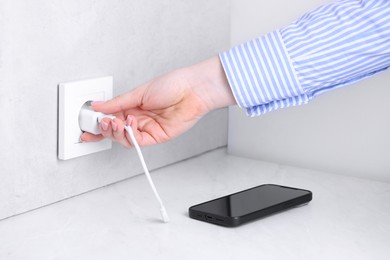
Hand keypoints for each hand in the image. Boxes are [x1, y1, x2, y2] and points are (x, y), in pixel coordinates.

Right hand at [80, 56, 235, 146]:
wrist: (192, 90)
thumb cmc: (172, 85)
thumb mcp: (139, 92)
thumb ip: (117, 102)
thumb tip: (97, 106)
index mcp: (132, 106)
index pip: (111, 118)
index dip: (98, 124)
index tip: (86, 127)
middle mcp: (138, 119)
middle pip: (115, 131)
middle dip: (104, 129)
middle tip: (100, 123)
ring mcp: (147, 128)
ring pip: (124, 138)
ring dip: (115, 132)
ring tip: (113, 122)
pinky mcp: (156, 137)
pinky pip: (138, 141)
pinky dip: (129, 135)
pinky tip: (127, 124)